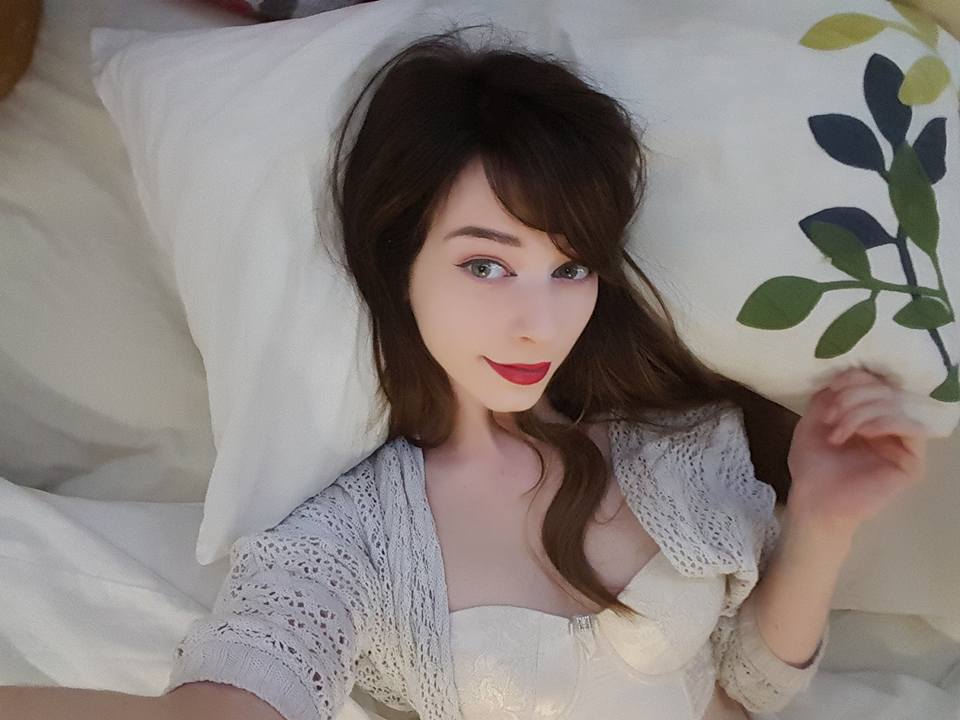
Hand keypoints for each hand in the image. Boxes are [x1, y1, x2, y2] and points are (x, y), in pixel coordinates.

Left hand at [785, 367, 928, 536]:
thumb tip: (846, 376)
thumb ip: (829, 397)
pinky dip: (885, 422)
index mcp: (866, 414)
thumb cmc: (812, 464)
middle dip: (854, 397)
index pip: (873, 381)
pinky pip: (912, 428)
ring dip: (862, 411)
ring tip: (838, 431)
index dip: (854, 379)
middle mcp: (887, 425)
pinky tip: (863, 433)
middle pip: (884, 389)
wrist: (814, 500)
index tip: (832, 390)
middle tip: (831, 417)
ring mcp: (902, 443)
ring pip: (896, 405)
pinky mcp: (911, 462)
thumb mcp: (813, 421)